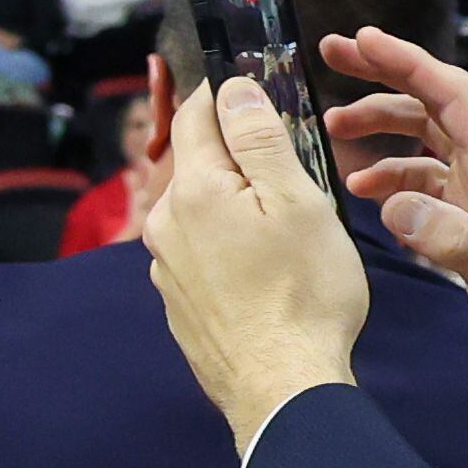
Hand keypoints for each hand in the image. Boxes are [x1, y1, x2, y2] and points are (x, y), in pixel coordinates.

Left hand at [149, 72, 375, 454]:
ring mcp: (165, 265)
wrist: (280, 384)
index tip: (250, 83)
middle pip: (195, 163)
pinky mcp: (177, 298)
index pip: (196, 118)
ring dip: (230, 198)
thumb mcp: (296, 202)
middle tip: (281, 151)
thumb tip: (231, 90)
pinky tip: (261, 259)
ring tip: (278, 211)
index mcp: (192, 191)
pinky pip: (199, 249)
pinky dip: (225, 239)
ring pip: (197, 208)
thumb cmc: (302, 292)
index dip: (223, 94)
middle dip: (232, 150)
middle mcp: (164, 224)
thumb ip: (259, 141)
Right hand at [319, 27, 467, 385]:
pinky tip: (364, 193)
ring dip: (380, 130)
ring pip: (427, 142)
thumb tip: (393, 204)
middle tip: (330, 58)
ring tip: (331, 134)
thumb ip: (456, 243)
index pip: (453, 96)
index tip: (357, 40)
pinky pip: (428, 183)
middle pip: (435, 106)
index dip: (406, 61)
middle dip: (384, 79)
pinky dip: (391, 178)